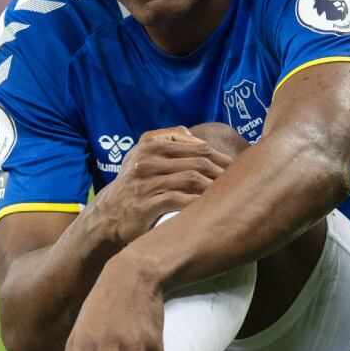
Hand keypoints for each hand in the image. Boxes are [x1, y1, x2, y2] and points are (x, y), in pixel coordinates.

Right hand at [88, 126, 232, 244]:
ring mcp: (146, 182)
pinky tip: (211, 208)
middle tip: (240, 181)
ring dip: (214, 186)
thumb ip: (165, 140)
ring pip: (191, 179)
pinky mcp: (147, 204)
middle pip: (197, 161)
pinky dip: (199, 203)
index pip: (195, 146)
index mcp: (149, 145)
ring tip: (229, 194)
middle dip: (221, 171)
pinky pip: (180, 200)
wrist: (109, 215)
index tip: (236, 166)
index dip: (219, 156)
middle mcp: (147, 160)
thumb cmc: (134, 184)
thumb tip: (193, 135)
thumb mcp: (142, 155)